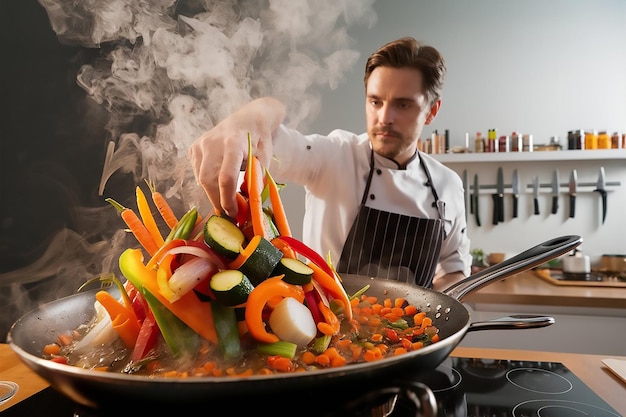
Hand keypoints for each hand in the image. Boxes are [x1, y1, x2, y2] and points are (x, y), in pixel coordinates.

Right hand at [188, 97, 285, 216]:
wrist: (249, 117)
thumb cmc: (259, 139)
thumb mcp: (264, 158)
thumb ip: (255, 179)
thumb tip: (247, 206)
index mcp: (233, 143)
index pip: (226, 177)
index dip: (228, 199)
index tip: (234, 213)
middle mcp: (213, 142)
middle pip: (208, 180)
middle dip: (217, 200)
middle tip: (229, 213)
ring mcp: (202, 143)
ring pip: (201, 178)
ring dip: (213, 192)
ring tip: (226, 199)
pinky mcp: (195, 147)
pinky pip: (198, 172)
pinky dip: (208, 182)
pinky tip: (219, 180)